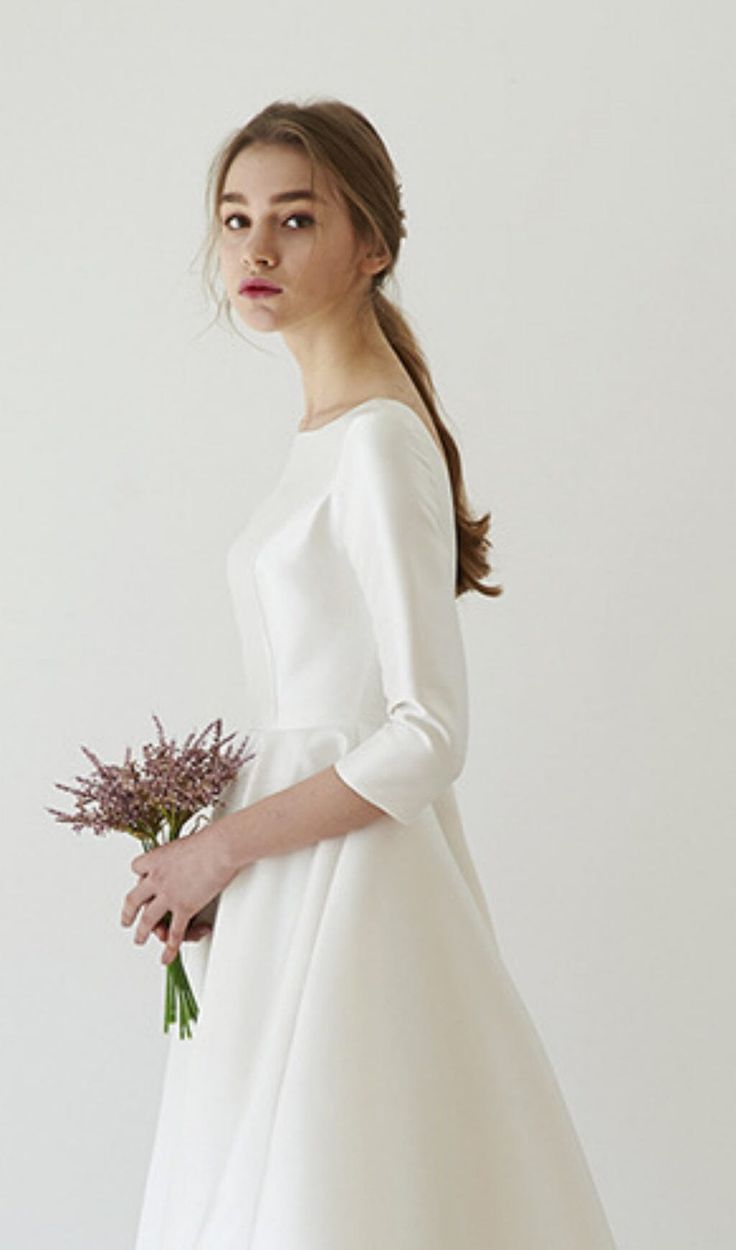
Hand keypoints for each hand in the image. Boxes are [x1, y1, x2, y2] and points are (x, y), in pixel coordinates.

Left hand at [120, 818, 235, 966]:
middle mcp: (157, 879)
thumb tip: (191, 853)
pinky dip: (170, 949)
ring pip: (148, 920)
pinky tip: (165, 957)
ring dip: (141, 933)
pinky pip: (175, 934)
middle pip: (133, 899)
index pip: (137, 868)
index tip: (142, 881)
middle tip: (125, 920)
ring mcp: (168, 896)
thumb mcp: (186, 842)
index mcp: (156, 859)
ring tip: (139, 940)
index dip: (139, 876)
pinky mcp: (184, 908)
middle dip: (128, 912)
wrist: (220, 848)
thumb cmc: (210, 840)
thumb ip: (182, 853)